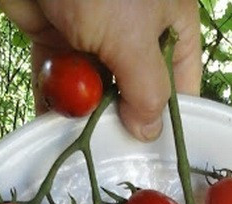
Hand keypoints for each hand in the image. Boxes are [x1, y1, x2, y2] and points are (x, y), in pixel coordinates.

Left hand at [0, 0, 201, 140]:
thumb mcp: (133, 40)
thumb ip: (147, 91)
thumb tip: (148, 132)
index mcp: (171, 23)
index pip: (181, 82)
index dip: (169, 118)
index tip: (154, 154)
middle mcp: (137, 32)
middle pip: (135, 91)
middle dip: (121, 120)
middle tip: (112, 151)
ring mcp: (96, 34)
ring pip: (96, 89)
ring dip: (85, 114)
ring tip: (77, 140)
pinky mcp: (59, 35)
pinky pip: (61, 78)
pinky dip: (55, 100)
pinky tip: (50, 126)